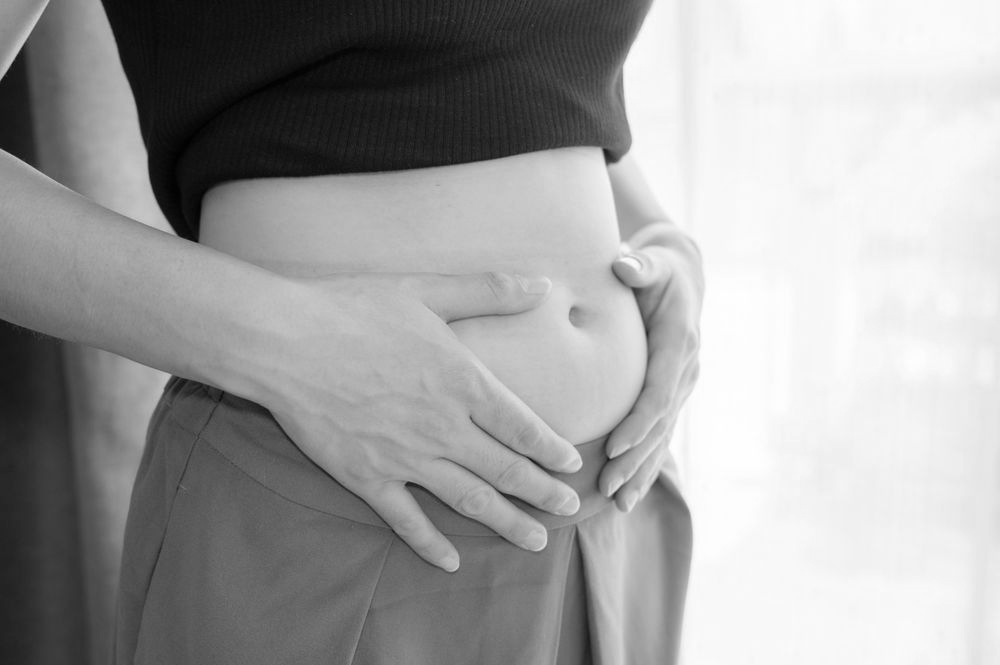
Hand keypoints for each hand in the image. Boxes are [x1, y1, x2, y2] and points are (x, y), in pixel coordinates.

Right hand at [262, 271, 583, 571]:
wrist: (285, 341)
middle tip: (569, 509)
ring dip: (507, 523)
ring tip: (535, 542)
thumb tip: (543, 283)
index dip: (552, 450)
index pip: (523, 427)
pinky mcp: (366, 477)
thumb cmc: (354, 310)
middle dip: (543, 493)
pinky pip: (406, 521)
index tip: (572, 466)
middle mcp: (443, 427)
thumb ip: (488, 291)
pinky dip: (431, 544)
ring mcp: (406, 458)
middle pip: (507, 470)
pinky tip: (451, 562)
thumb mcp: (427, 290)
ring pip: (469, 500)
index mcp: (463, 382)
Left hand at [599, 222, 703, 511]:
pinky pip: (660, 438)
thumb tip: (624, 264)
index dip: (640, 421)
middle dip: (635, 459)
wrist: (683, 277)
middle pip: (659, 424)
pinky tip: (628, 497)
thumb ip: (639, 265)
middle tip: (606, 487)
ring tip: (617, 503)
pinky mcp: (672, 397)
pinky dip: (646, 468)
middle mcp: (685, 370)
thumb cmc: (657, 268)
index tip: (615, 447)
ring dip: (640, 472)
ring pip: (662, 438)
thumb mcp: (651, 261)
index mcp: (679, 342)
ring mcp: (681, 387)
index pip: (659, 390)